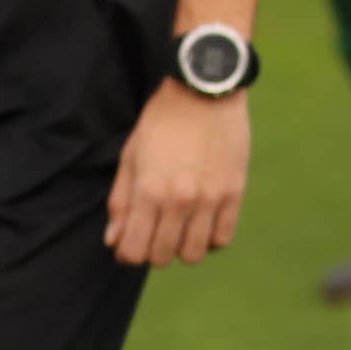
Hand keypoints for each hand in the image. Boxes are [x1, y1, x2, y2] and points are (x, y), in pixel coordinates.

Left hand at [107, 84, 249, 266]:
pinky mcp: (235, 192)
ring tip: (181, 229)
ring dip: (183, 247)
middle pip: (163, 256)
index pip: (133, 252)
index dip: (127, 254)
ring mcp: (211, 198)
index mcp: (148, 192)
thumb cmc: (161, 123)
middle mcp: (180, 201)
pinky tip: (204, 223)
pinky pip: (223, 237)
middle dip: (153, 251)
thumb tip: (115, 241)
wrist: (205, 92)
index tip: (130, 242)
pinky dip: (211, 238)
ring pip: (195, 253)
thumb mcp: (131, 158)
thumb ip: (121, 202)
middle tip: (155, 232)